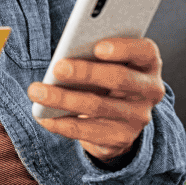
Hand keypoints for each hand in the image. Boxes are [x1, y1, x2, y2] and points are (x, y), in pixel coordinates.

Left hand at [28, 37, 165, 164]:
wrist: (117, 118)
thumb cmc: (105, 78)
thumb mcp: (106, 63)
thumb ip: (93, 54)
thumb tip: (65, 57)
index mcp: (147, 63)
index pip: (145, 51)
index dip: (124, 48)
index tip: (98, 47)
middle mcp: (149, 90)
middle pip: (119, 79)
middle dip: (86, 72)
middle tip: (57, 68)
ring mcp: (138, 116)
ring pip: (98, 106)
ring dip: (63, 98)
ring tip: (36, 91)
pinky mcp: (121, 137)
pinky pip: (87, 131)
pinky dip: (62, 123)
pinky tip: (43, 116)